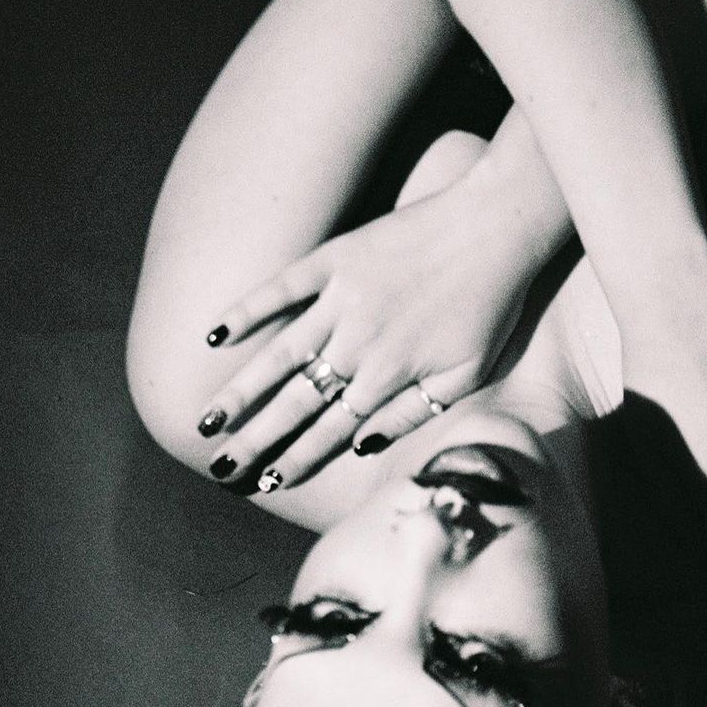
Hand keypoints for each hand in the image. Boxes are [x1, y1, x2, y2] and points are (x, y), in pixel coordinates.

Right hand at [196, 193, 536, 491]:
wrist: (497, 225)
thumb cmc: (490, 305)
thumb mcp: (466, 374)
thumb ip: (412, 414)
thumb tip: (360, 445)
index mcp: (388, 376)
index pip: (330, 430)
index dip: (296, 458)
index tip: (263, 481)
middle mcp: (356, 342)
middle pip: (296, 402)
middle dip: (256, 438)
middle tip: (223, 466)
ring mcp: (341, 299)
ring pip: (278, 354)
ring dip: (240, 391)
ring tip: (208, 419)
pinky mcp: (336, 259)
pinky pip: (280, 289)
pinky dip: (246, 311)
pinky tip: (214, 336)